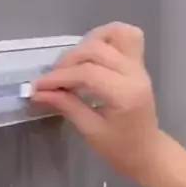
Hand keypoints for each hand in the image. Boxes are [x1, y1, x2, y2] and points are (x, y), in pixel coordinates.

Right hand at [32, 22, 161, 183]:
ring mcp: (138, 65)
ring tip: (72, 64)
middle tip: (51, 80)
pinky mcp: (137, 63)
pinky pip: (126, 36)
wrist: (148, 152)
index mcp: (125, 94)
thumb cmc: (120, 149)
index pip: (88, 73)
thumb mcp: (90, 131)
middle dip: (68, 61)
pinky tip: (90, 53)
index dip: (59, 77)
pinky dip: (105, 37)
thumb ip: (67, 106)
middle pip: (96, 49)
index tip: (38, 87)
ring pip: (114, 34)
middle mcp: (135, 73)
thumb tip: (38, 92)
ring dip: (87, 43)